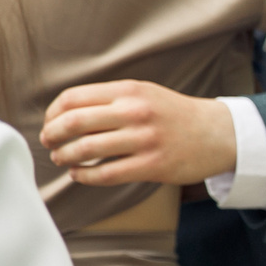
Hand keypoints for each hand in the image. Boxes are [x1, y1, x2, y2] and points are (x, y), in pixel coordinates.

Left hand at [40, 80, 237, 186]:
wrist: (218, 133)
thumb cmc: (174, 115)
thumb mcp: (144, 94)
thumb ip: (110, 99)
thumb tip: (65, 114)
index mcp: (129, 90)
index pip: (74, 98)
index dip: (53, 113)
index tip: (50, 123)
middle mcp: (135, 111)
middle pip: (74, 122)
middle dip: (52, 135)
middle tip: (48, 143)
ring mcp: (144, 139)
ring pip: (87, 149)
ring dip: (65, 156)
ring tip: (62, 159)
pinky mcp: (152, 165)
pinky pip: (106, 174)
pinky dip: (85, 176)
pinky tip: (80, 174)